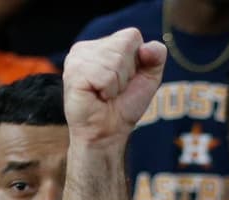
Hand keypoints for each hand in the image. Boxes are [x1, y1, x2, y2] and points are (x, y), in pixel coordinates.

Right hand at [63, 29, 165, 147]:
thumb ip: (156, 55)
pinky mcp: (73, 72)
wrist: (108, 134)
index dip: (137, 62)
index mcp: (102, 44)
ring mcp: (77, 58)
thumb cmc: (124, 107)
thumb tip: (147, 48)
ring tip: (105, 95)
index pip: (132, 36)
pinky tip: (97, 97)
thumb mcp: (148, 78)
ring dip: (117, 85)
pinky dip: (108, 91)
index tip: (125, 81)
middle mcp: (87, 47)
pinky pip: (104, 75)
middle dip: (126, 74)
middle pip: (124, 45)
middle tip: (114, 91)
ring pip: (115, 60)